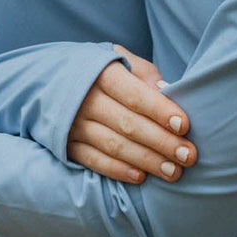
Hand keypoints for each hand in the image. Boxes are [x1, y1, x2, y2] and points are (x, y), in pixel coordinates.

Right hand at [66, 46, 196, 183]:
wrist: (48, 78)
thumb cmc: (98, 68)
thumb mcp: (118, 58)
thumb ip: (144, 73)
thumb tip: (168, 90)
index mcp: (100, 73)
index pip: (133, 94)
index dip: (159, 110)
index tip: (184, 125)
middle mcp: (84, 99)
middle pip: (127, 124)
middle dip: (161, 142)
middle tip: (188, 156)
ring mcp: (73, 124)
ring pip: (113, 146)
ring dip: (146, 161)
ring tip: (173, 171)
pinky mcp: (66, 145)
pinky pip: (93, 161)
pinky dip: (118, 171)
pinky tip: (141, 177)